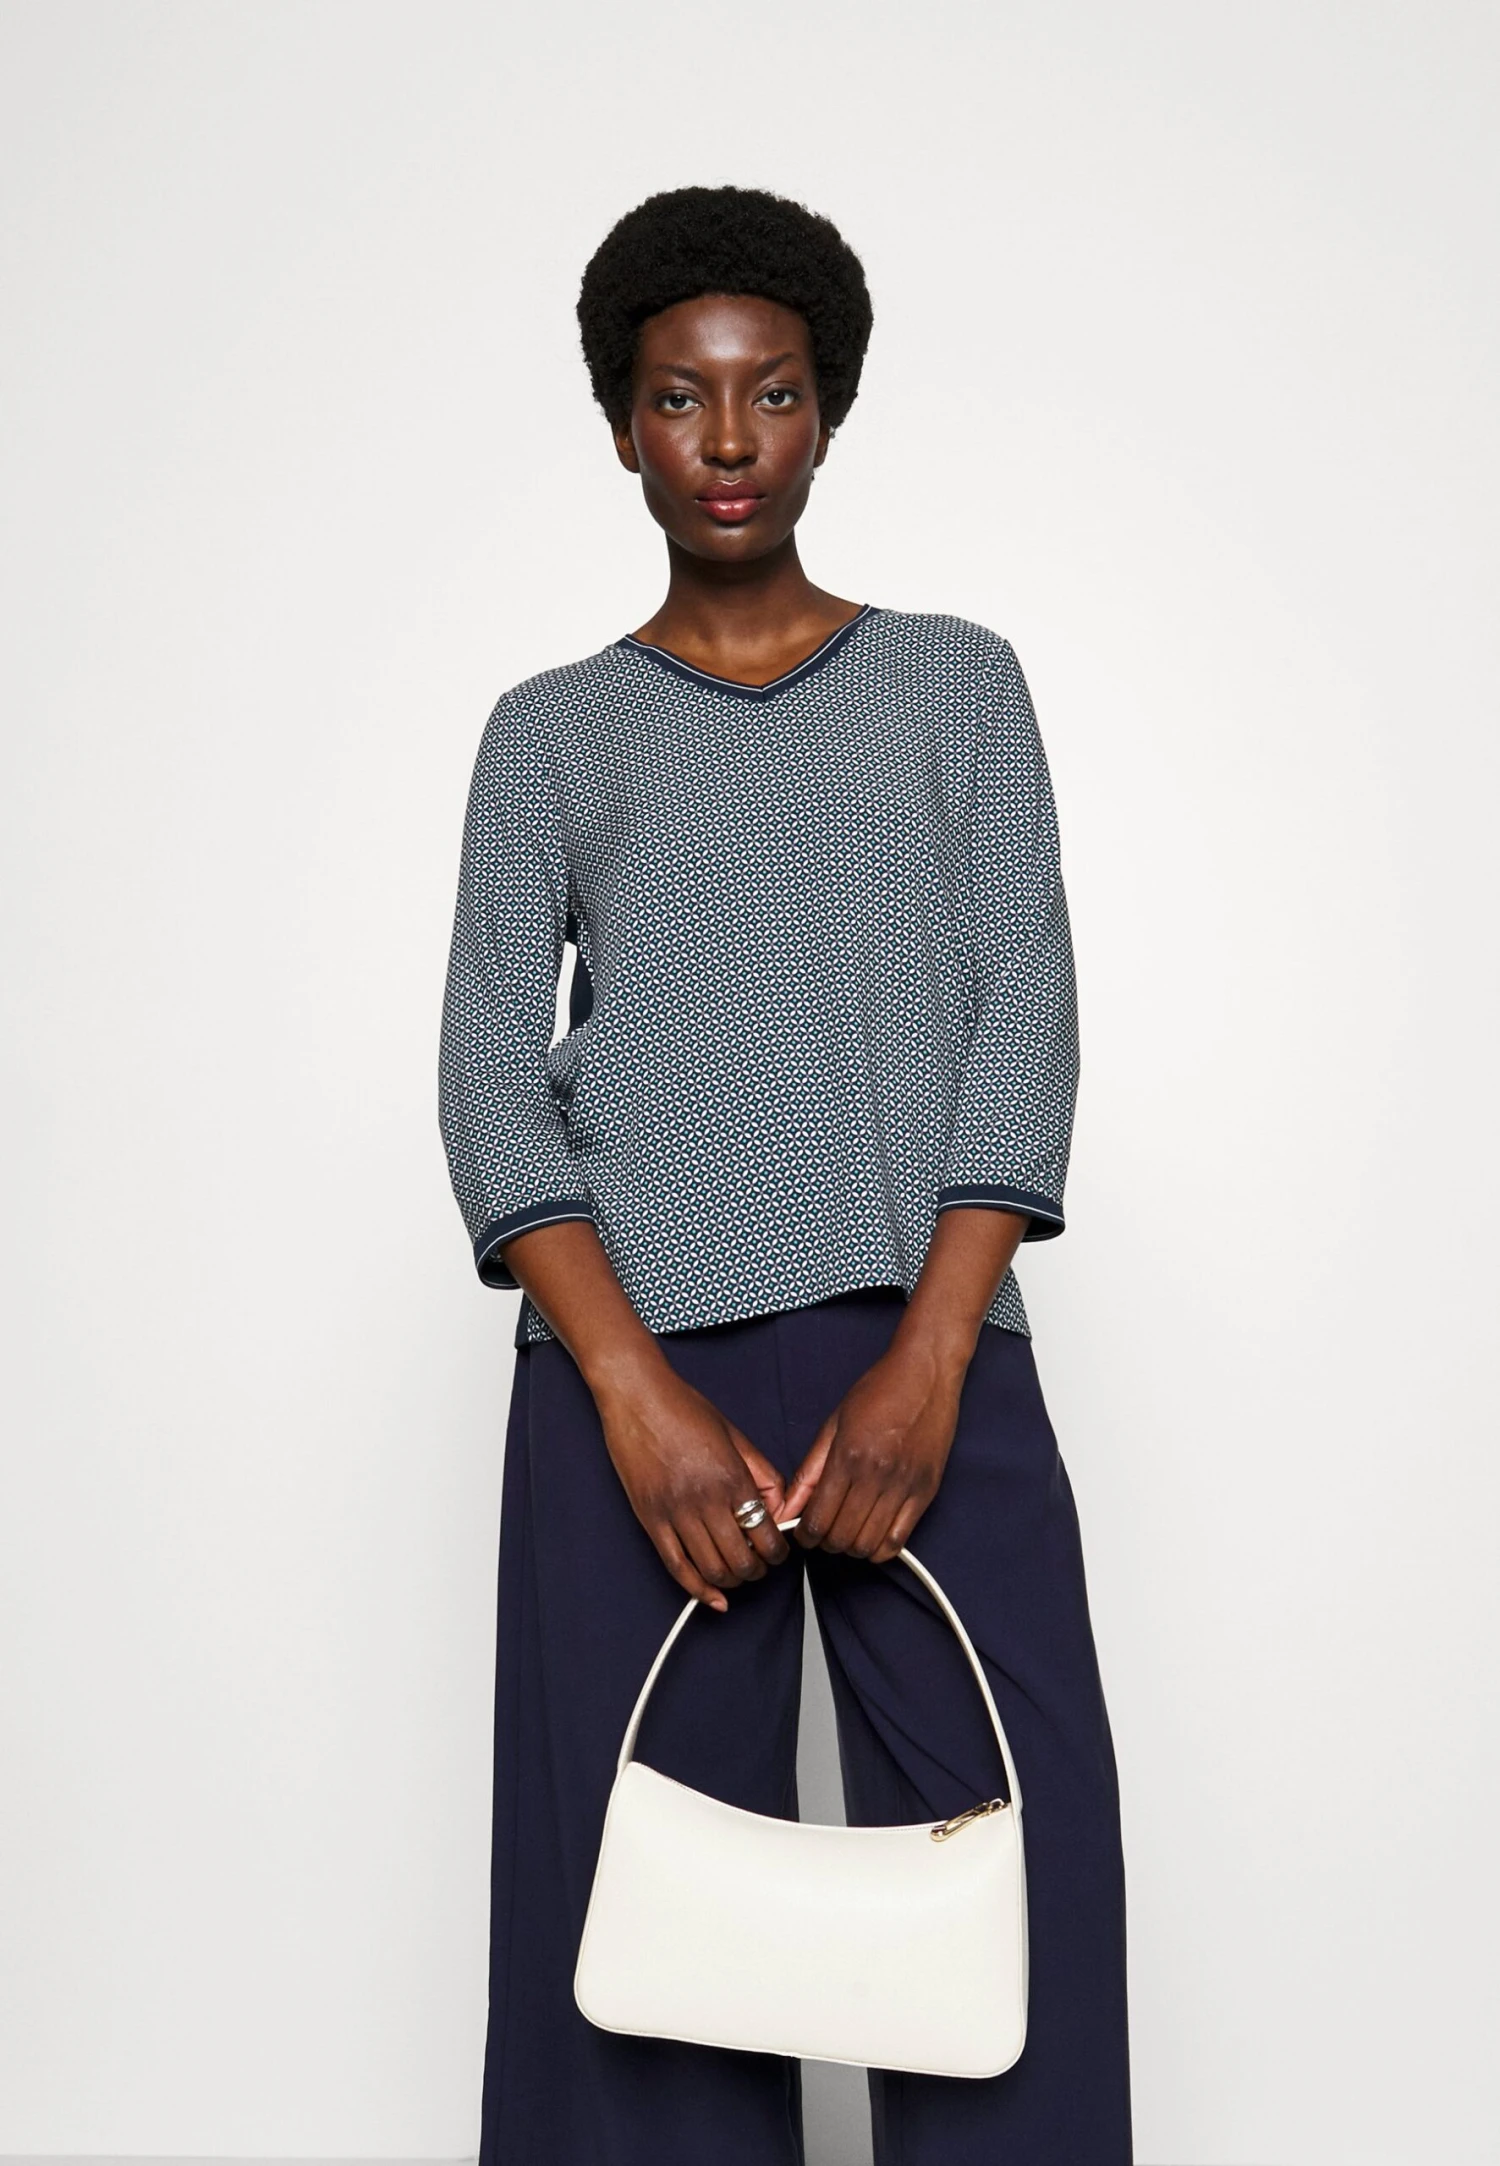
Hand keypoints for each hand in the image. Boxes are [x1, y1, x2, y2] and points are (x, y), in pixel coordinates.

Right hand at [593, 1359, 790, 1610]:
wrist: (637, 1397)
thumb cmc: (685, 1409)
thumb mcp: (735, 1435)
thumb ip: (761, 1473)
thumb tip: (777, 1508)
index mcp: (731, 1477)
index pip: (766, 1534)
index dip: (778, 1552)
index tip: (777, 1550)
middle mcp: (705, 1500)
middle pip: (741, 1560)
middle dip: (757, 1570)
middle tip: (759, 1564)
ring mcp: (675, 1512)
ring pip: (712, 1570)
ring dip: (731, 1581)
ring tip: (737, 1573)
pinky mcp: (650, 1519)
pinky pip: (677, 1567)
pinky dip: (698, 1590)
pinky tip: (712, 1598)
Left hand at [781, 1337, 965, 1563]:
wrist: (925, 1372)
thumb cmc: (878, 1391)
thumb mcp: (834, 1424)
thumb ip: (810, 1471)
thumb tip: (788, 1508)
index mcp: (848, 1456)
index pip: (818, 1519)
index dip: (804, 1535)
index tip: (803, 1532)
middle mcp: (876, 1475)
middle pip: (841, 1538)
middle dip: (825, 1543)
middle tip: (824, 1531)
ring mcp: (904, 1486)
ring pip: (869, 1545)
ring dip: (852, 1548)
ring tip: (848, 1531)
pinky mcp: (926, 1491)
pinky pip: (899, 1540)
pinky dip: (880, 1548)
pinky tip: (872, 1534)